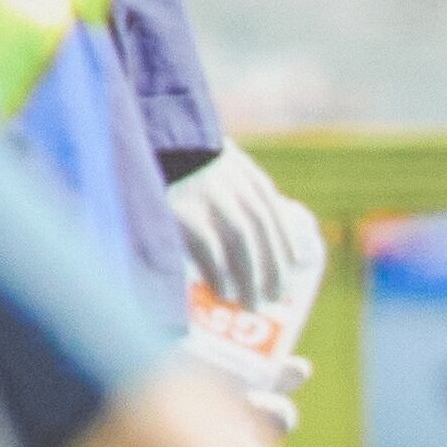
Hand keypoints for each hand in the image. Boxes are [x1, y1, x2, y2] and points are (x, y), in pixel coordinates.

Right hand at [171, 141, 320, 313]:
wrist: (151, 143)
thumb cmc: (186, 162)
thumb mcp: (223, 165)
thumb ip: (242, 190)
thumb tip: (261, 229)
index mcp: (246, 176)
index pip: (274, 215)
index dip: (286, 244)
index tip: (295, 268)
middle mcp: (234, 188)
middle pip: (260, 235)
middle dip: (271, 269)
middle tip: (273, 297)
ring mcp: (210, 201)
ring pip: (240, 246)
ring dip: (249, 278)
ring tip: (251, 303)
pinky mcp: (185, 215)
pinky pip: (210, 252)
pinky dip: (219, 275)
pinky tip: (223, 292)